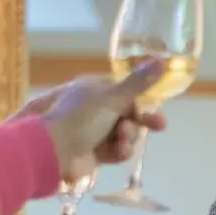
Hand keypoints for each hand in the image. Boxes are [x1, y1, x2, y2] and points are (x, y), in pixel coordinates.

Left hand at [13, 60, 168, 182]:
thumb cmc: (81, 118)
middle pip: (130, 115)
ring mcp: (95, 132)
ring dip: (129, 137)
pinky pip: (117, 151)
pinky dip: (120, 151)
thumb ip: (138, 83)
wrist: (53, 151)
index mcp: (96, 90)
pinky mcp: (95, 153)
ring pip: (126, 134)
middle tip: (159, 126)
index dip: (144, 101)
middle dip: (140, 121)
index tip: (160, 104)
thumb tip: (162, 60)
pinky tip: (117, 151)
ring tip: (122, 140)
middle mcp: (95, 109)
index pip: (127, 93)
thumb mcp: (112, 98)